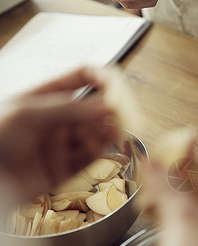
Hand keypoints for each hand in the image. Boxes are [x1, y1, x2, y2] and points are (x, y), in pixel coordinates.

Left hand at [0, 67, 117, 202]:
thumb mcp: (27, 113)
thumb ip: (68, 108)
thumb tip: (107, 105)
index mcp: (47, 96)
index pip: (82, 77)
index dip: (102, 77)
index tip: (117, 85)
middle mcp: (58, 119)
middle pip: (95, 108)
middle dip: (110, 110)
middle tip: (123, 115)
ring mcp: (63, 143)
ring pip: (96, 133)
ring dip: (106, 132)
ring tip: (109, 133)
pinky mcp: (67, 168)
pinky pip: (91, 157)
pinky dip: (97, 151)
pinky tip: (94, 148)